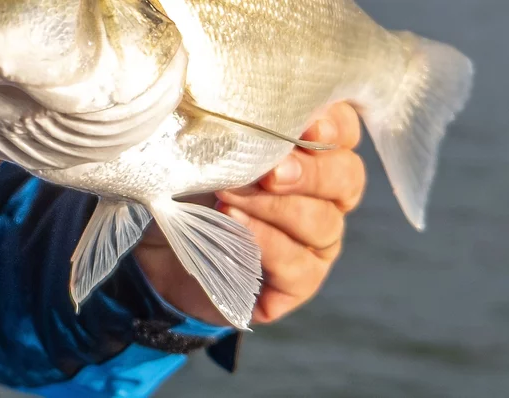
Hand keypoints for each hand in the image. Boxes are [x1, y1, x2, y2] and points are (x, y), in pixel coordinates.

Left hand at [135, 103, 364, 325]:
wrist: (162, 250)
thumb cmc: (193, 187)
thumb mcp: (209, 148)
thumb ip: (236, 126)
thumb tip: (237, 102)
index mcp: (315, 155)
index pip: (344, 132)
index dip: (335, 127)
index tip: (309, 124)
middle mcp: (327, 199)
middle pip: (345, 179)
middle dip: (310, 172)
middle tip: (271, 170)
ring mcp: (317, 244)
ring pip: (321, 223)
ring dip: (276, 208)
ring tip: (231, 196)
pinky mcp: (298, 283)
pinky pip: (297, 265)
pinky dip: (266, 243)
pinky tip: (234, 227)